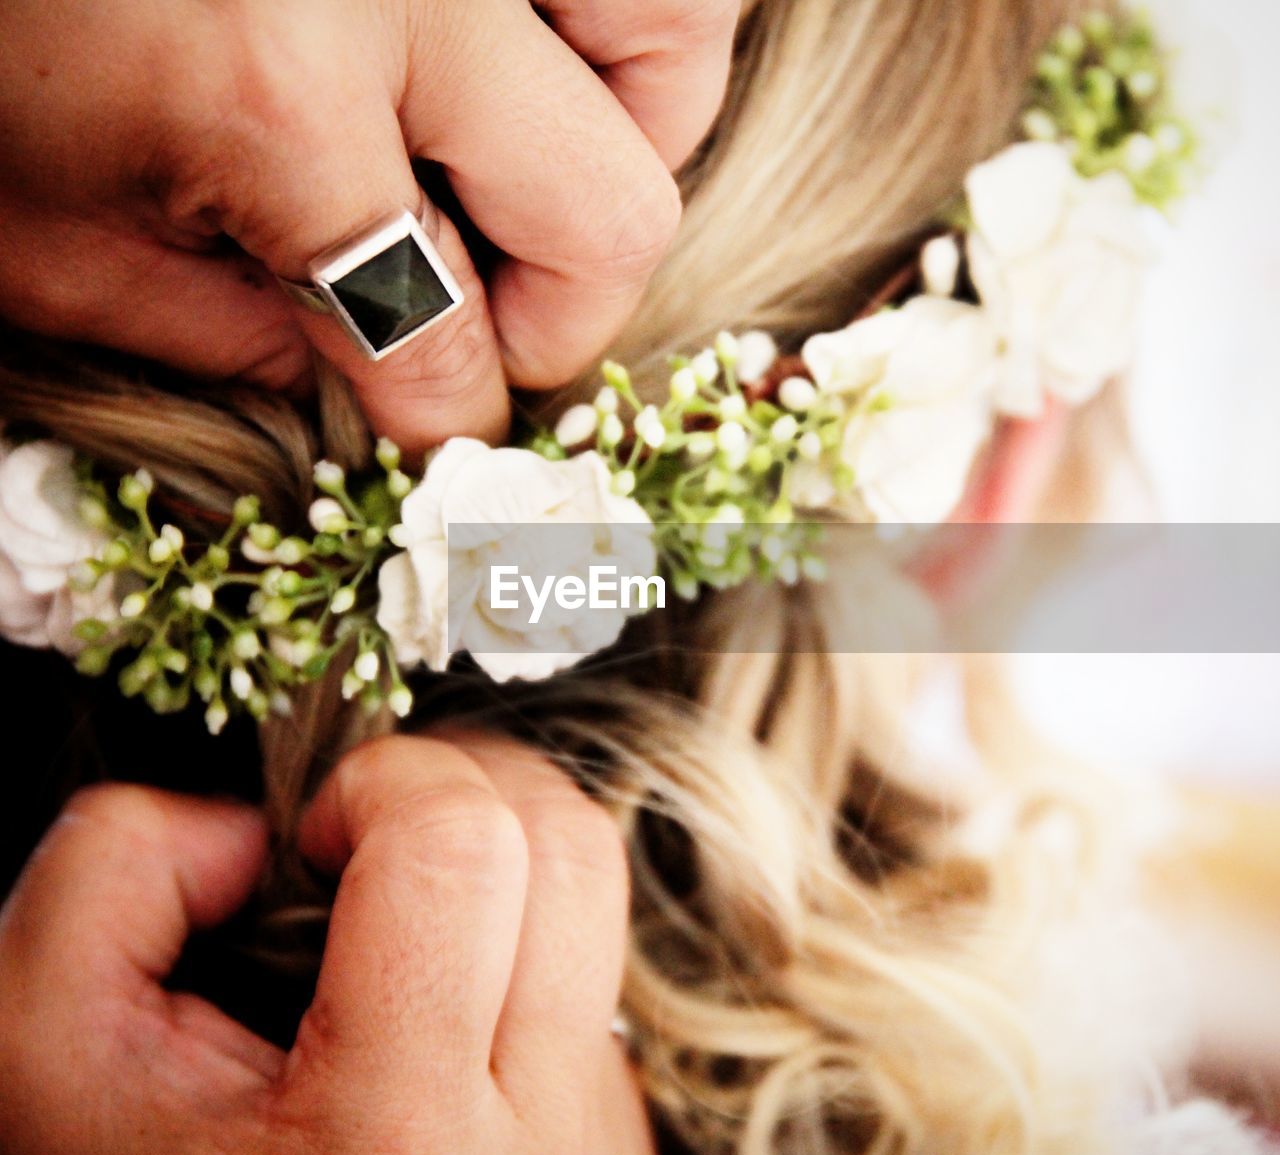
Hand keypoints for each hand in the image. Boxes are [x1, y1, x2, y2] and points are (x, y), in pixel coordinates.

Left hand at [0, 0, 736, 450]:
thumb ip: (237, 336)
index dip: (454, 417)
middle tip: (492, 320)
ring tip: (531, 174)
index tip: (444, 432)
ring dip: (631, 145)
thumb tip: (381, 376)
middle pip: (610, 212)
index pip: (442, 333)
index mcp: (271, 98)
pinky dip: (625, 35)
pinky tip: (537, 73)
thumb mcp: (49, 236)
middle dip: (564, 314)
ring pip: (678, 43)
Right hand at [0, 734, 654, 1154]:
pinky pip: (598, 964)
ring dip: (506, 840)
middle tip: (375, 829)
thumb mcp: (50, 1054)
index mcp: (390, 1134)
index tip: (317, 833)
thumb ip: (114, 876)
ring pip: (603, 894)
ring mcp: (587, 1132)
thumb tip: (251, 824)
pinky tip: (442, 975)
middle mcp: (528, 1139)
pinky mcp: (611, 1126)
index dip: (383, 786)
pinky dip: (525, 926)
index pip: (460, 852)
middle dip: (464, 786)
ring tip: (409, 876)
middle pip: (570, 849)